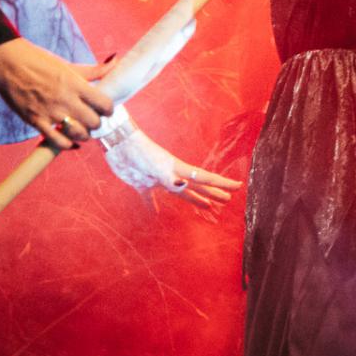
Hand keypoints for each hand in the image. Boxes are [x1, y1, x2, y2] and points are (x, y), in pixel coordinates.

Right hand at [0, 38, 114, 148]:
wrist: (8, 63)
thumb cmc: (39, 62)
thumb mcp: (69, 65)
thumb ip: (94, 70)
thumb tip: (115, 61)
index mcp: (76, 84)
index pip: (104, 104)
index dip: (108, 110)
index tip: (105, 109)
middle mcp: (65, 99)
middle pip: (94, 122)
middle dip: (96, 122)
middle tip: (92, 119)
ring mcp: (50, 112)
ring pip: (78, 134)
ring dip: (83, 134)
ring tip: (81, 129)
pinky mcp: (35, 121)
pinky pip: (56, 141)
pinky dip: (67, 145)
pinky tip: (70, 142)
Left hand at [100, 121, 240, 211]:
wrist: (118, 142)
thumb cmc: (138, 152)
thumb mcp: (155, 166)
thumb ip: (168, 177)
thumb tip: (184, 187)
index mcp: (178, 170)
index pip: (204, 178)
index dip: (221, 183)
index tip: (238, 186)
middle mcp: (172, 174)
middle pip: (197, 186)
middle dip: (213, 192)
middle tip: (227, 199)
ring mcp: (158, 179)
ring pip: (180, 192)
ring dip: (194, 199)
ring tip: (207, 206)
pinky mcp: (142, 183)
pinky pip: (150, 198)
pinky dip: (153, 206)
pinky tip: (156, 214)